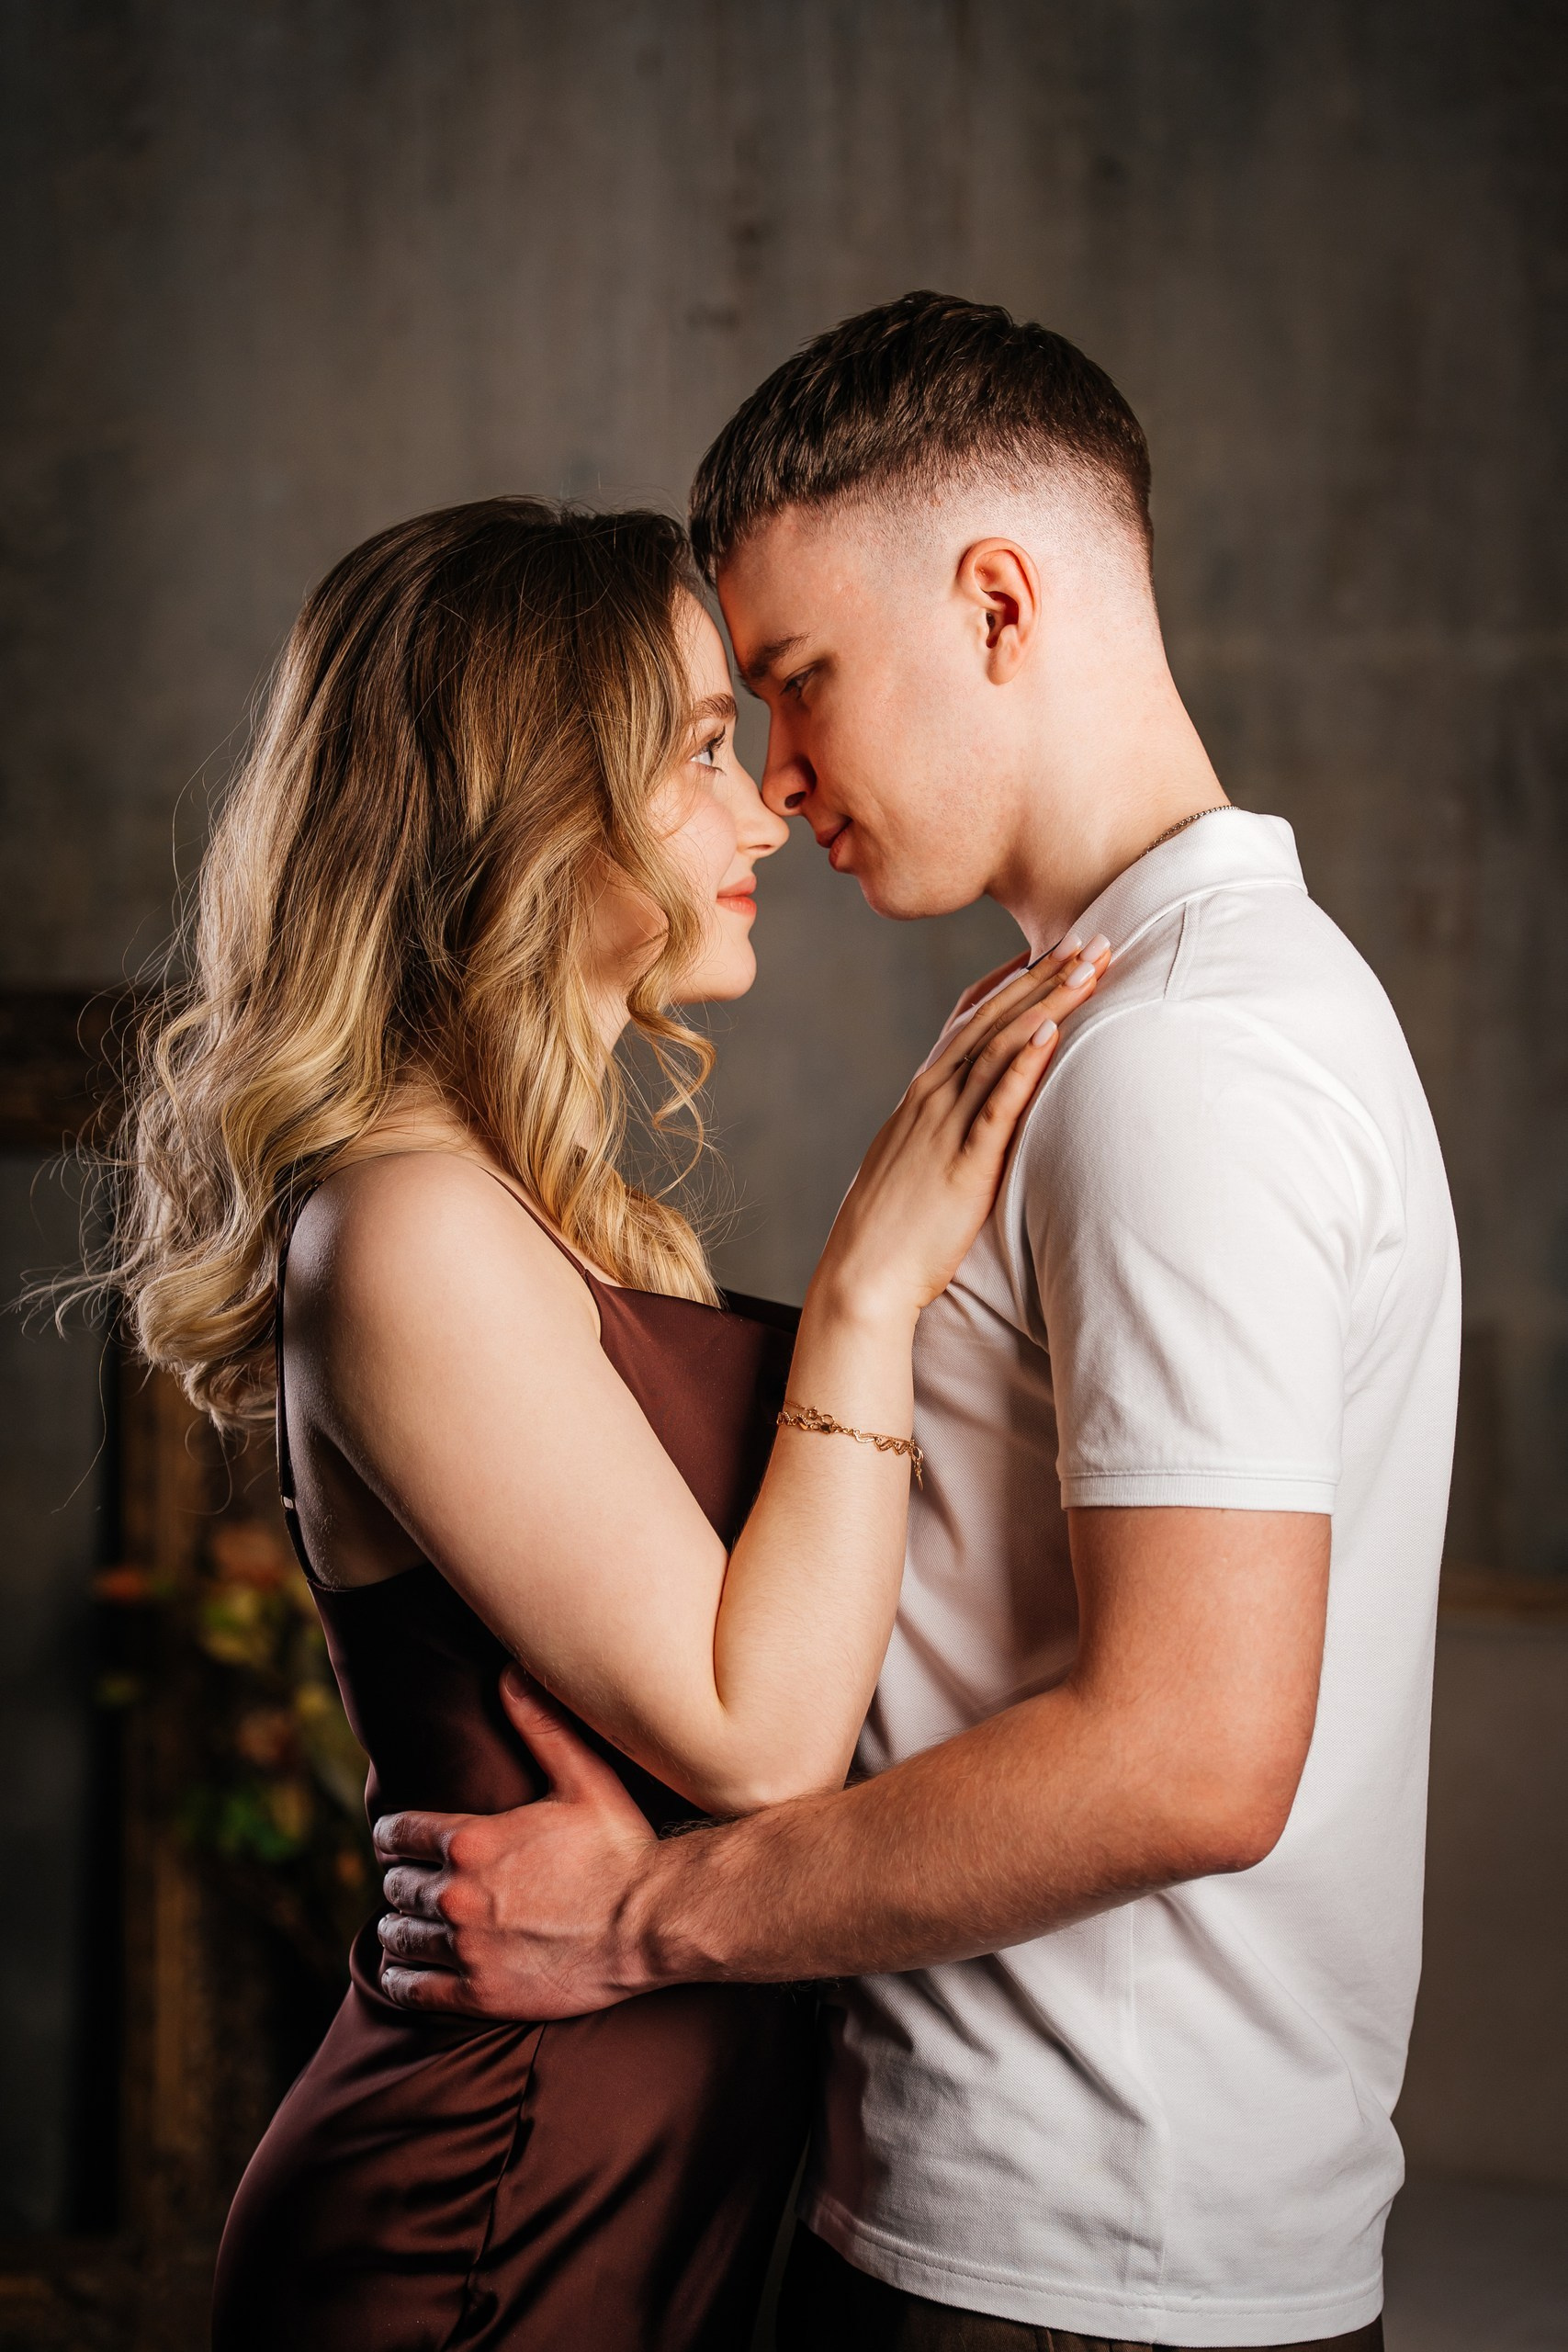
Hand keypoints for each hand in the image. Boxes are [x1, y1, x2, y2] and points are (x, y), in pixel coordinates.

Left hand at [375, 1673, 658, 2018]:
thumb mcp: (583, 1778)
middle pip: (397, 1885)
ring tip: (406, 1922)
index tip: (398, 1837)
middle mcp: (457, 1895)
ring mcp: (466, 1948)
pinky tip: (405, 1969)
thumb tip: (508, 1672)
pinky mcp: (479, 1993)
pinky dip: (401, 1976)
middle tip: (410, 1879)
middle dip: (401, 1878)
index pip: (401, 1833)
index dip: (395, 1833)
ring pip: (399, 1935)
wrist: (651, 1924)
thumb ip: (540, 1726)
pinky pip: (413, 1989)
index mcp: (471, 1842)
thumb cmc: (620, 1848)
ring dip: (398, 1925)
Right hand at [816, 936, 1109, 1319]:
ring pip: (1000, 1048)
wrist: (862, 1274)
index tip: (1050, 949)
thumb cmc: (892, 1225)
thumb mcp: (916, 1158)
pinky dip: (1024, 1065)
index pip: (969, 1016)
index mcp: (923, 1091)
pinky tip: (1051, 1034)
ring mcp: (946, 1125)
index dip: (1012, 980)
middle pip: (994, 1018)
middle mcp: (933, 1095)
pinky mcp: (965, 1163)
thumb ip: (944, 1126)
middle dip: (1044, 975)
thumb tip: (974, 1113)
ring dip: (1048, 1004)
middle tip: (1090, 938)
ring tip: (1088, 969)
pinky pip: (997, 1105)